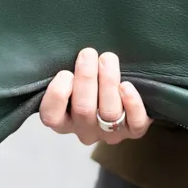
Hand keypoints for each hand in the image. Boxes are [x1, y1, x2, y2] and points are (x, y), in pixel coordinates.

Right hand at [39, 48, 153, 145]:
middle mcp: (85, 130)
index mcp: (65, 120)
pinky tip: (127, 86)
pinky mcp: (134, 131)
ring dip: (108, 82)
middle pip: (83, 110)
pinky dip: (132, 104)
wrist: (122, 95)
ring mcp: (110, 133)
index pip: (51, 117)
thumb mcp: (73, 78)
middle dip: (86, 78)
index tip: (65, 73)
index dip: (57, 95)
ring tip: (107, 59)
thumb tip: (72, 54)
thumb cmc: (91, 82)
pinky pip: (135, 123)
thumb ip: (68, 72)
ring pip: (108, 112)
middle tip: (88, 54)